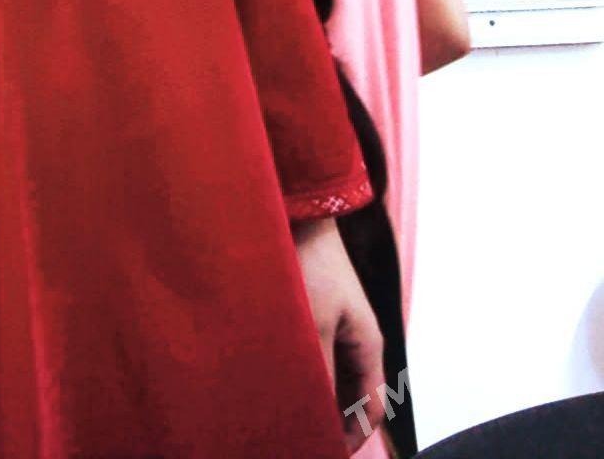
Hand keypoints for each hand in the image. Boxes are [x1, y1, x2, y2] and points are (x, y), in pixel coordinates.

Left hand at [293, 217, 386, 453]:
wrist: (302, 211)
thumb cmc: (309, 263)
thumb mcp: (313, 324)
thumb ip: (319, 371)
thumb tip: (313, 414)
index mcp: (368, 345)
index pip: (371, 409)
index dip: (352, 438)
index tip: (325, 452)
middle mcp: (357, 339)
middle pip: (351, 396)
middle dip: (330, 420)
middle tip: (297, 436)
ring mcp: (337, 325)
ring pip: (331, 376)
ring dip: (313, 394)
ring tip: (282, 413)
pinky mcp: (316, 312)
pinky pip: (315, 355)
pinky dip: (303, 371)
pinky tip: (277, 378)